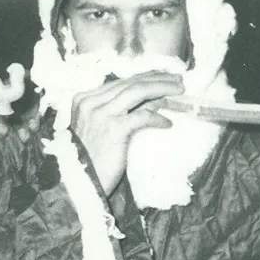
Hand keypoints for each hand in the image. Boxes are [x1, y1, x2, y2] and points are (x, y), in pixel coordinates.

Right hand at [70, 72, 182, 196]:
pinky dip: (157, 118)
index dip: (143, 77)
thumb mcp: (97, 129)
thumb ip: (114, 113)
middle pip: (130, 83)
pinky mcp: (114, 129)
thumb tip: (149, 101)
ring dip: (162, 88)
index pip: (119, 82)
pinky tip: (167, 123)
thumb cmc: (89, 161)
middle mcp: (91, 102)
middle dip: (157, 78)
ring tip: (179, 89)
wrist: (79, 184)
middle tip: (177, 78)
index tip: (161, 76)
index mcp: (84, 100)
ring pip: (138, 92)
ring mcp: (102, 114)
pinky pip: (142, 116)